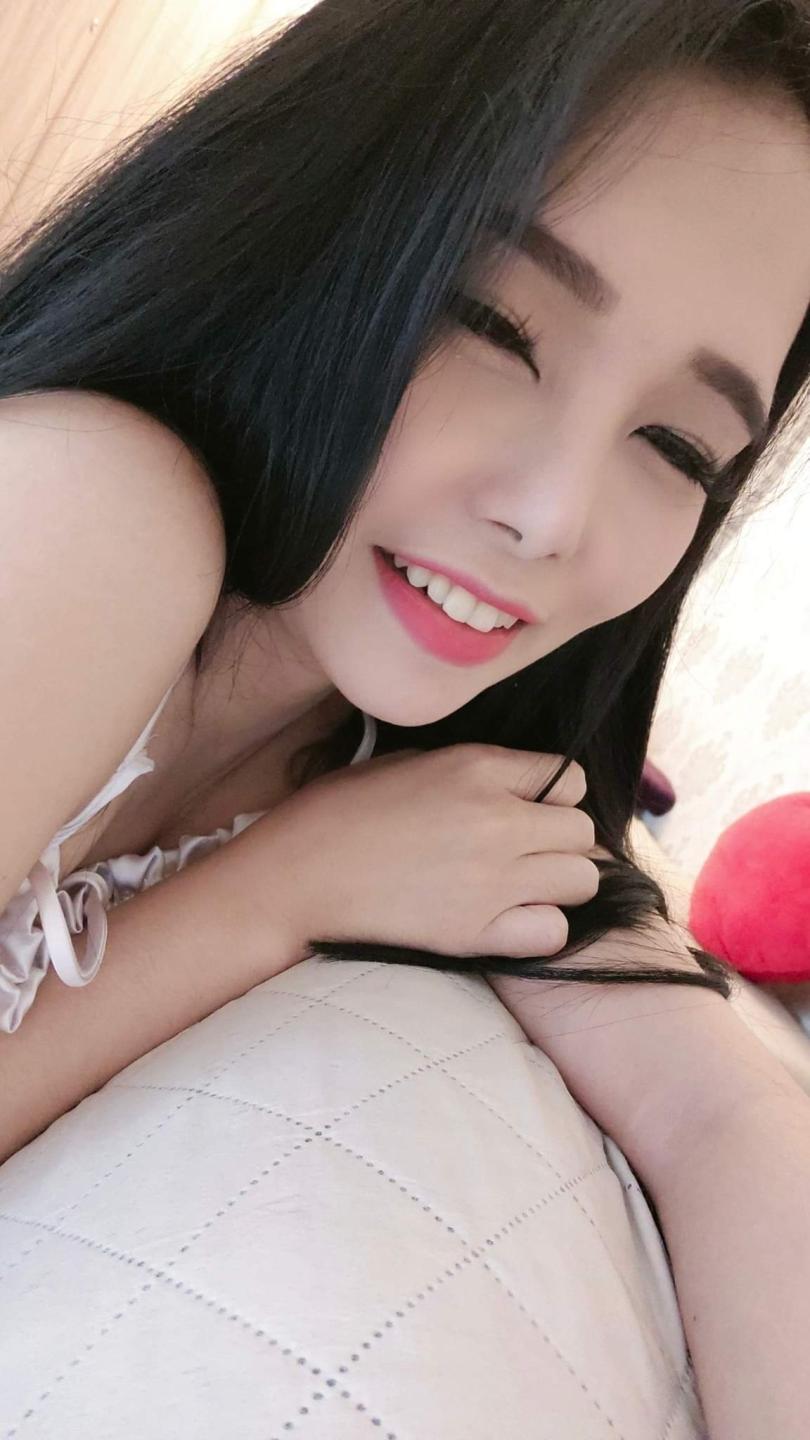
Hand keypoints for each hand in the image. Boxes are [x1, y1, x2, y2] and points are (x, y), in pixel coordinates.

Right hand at [247, 743, 599, 958]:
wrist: (294, 878)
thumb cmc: (337, 813)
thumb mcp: (407, 763)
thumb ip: (471, 770)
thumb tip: (513, 786)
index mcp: (476, 768)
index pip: (568, 778)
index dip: (552, 796)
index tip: (529, 810)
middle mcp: (496, 820)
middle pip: (582, 831)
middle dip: (561, 841)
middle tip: (527, 853)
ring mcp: (491, 880)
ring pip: (582, 880)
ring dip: (559, 883)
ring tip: (521, 887)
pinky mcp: (475, 932)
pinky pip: (553, 931)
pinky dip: (540, 927)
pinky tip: (508, 920)